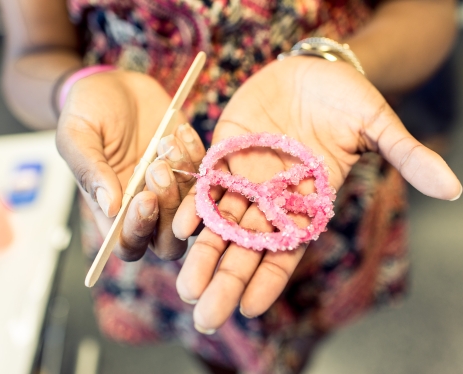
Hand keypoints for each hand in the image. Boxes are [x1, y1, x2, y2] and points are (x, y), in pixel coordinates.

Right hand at [56, 70, 204, 260]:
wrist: (116, 84)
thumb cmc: (88, 110)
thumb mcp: (77, 134)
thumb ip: (89, 170)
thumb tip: (108, 207)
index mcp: (112, 209)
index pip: (129, 244)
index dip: (139, 231)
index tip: (144, 197)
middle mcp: (145, 206)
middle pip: (168, 240)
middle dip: (168, 208)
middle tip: (158, 168)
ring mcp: (172, 189)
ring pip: (192, 212)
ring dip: (184, 179)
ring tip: (167, 140)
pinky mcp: (191, 167)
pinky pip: (207, 178)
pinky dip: (198, 157)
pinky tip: (180, 131)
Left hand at [173, 56, 461, 332]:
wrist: (311, 69)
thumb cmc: (346, 98)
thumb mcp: (376, 123)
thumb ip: (404, 154)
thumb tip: (452, 188)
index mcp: (307, 201)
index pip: (287, 249)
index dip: (269, 278)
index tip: (250, 308)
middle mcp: (272, 198)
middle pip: (247, 246)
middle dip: (227, 280)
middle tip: (205, 318)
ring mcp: (245, 177)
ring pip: (220, 223)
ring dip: (202, 253)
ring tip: (185, 286)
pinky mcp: (224, 152)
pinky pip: (206, 184)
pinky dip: (194, 204)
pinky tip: (181, 228)